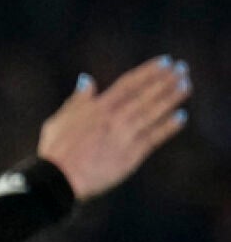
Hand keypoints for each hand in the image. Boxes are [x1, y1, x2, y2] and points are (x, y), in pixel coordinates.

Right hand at [39, 56, 189, 199]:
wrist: (59, 179)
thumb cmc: (55, 151)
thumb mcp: (59, 119)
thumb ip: (77, 100)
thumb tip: (86, 79)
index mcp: (97, 108)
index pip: (128, 84)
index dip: (148, 72)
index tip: (164, 62)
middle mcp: (114, 119)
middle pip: (145, 95)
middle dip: (166, 81)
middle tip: (182, 69)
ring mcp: (124, 136)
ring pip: (153, 113)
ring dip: (171, 98)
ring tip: (186, 86)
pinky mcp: (131, 155)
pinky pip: (153, 137)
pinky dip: (167, 127)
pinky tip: (180, 117)